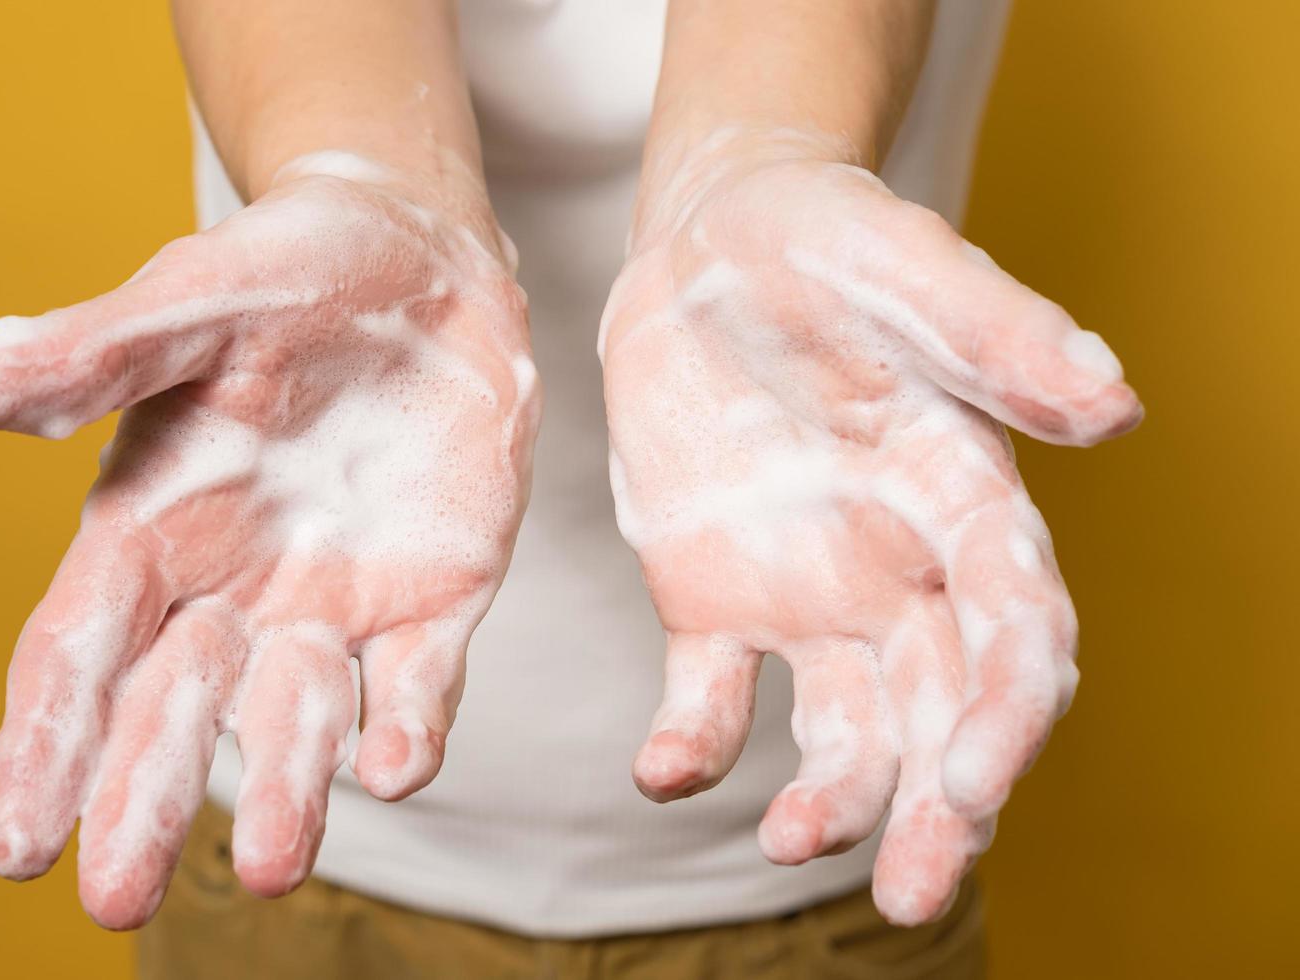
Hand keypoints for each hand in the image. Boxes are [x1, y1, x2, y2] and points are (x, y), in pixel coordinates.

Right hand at [0, 153, 539, 928]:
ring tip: (276, 867)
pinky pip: (417, 682)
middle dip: (145, 802)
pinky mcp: (433, 598)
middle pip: (174, 715)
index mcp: (150, 528)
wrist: (416, 262)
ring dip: (287, 792)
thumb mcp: (193, 300)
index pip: (78, 655)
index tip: (15, 845)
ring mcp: (335, 604)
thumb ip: (98, 349)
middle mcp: (233, 590)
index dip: (41, 746)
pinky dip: (407, 725)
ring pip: (298, 721)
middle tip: (119, 900)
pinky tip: (395, 764)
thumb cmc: (286, 274)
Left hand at [601, 128, 1140, 925]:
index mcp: (967, 502)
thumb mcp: (908, 269)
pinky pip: (711, 699)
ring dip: (830, 802)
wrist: (711, 248)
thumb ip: (999, 335)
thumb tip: (1115, 405)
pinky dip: (694, 745)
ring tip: (788, 841)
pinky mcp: (714, 603)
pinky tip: (663, 770)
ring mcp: (808, 599)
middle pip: (943, 717)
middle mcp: (903, 574)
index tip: (971, 786)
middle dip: (938, 810)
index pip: (1017, 636)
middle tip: (908, 894)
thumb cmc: (827, 246)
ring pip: (845, 731)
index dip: (1005, 718)